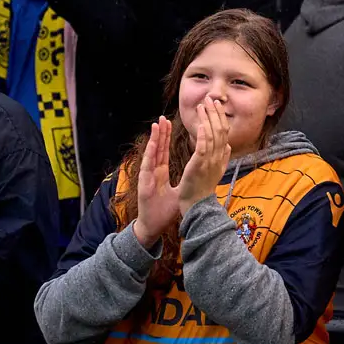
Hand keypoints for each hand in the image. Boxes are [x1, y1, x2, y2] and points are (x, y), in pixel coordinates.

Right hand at [132, 117, 178, 247]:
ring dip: (154, 139)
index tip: (171, 124)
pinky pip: (147, 166)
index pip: (165, 152)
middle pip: (158, 149)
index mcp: (161, 173)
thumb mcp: (178, 191)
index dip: (167, 138)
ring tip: (157, 124)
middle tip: (164, 118)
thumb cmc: (164, 210)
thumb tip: (198, 172)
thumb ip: (185, 180)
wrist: (153, 226)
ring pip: (152, 154)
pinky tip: (153, 144)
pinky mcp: (144, 183)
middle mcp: (154, 172)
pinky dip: (150, 154)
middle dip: (161, 133)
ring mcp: (148, 177)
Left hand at [177, 97, 232, 213]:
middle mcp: (219, 158)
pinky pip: (203, 147)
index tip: (217, 105)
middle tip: (211, 99)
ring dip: (208, 119)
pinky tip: (200, 124)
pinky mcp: (199, 166)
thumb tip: (228, 146)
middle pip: (221, 131)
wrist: (197, 206)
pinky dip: (203, 134)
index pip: (224, 133)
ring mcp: (210, 161)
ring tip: (202, 106)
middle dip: (216, 113)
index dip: (221, 118)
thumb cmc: (203, 189)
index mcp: (222, 158)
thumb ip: (223, 158)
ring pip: (212, 135)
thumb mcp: (216, 171)